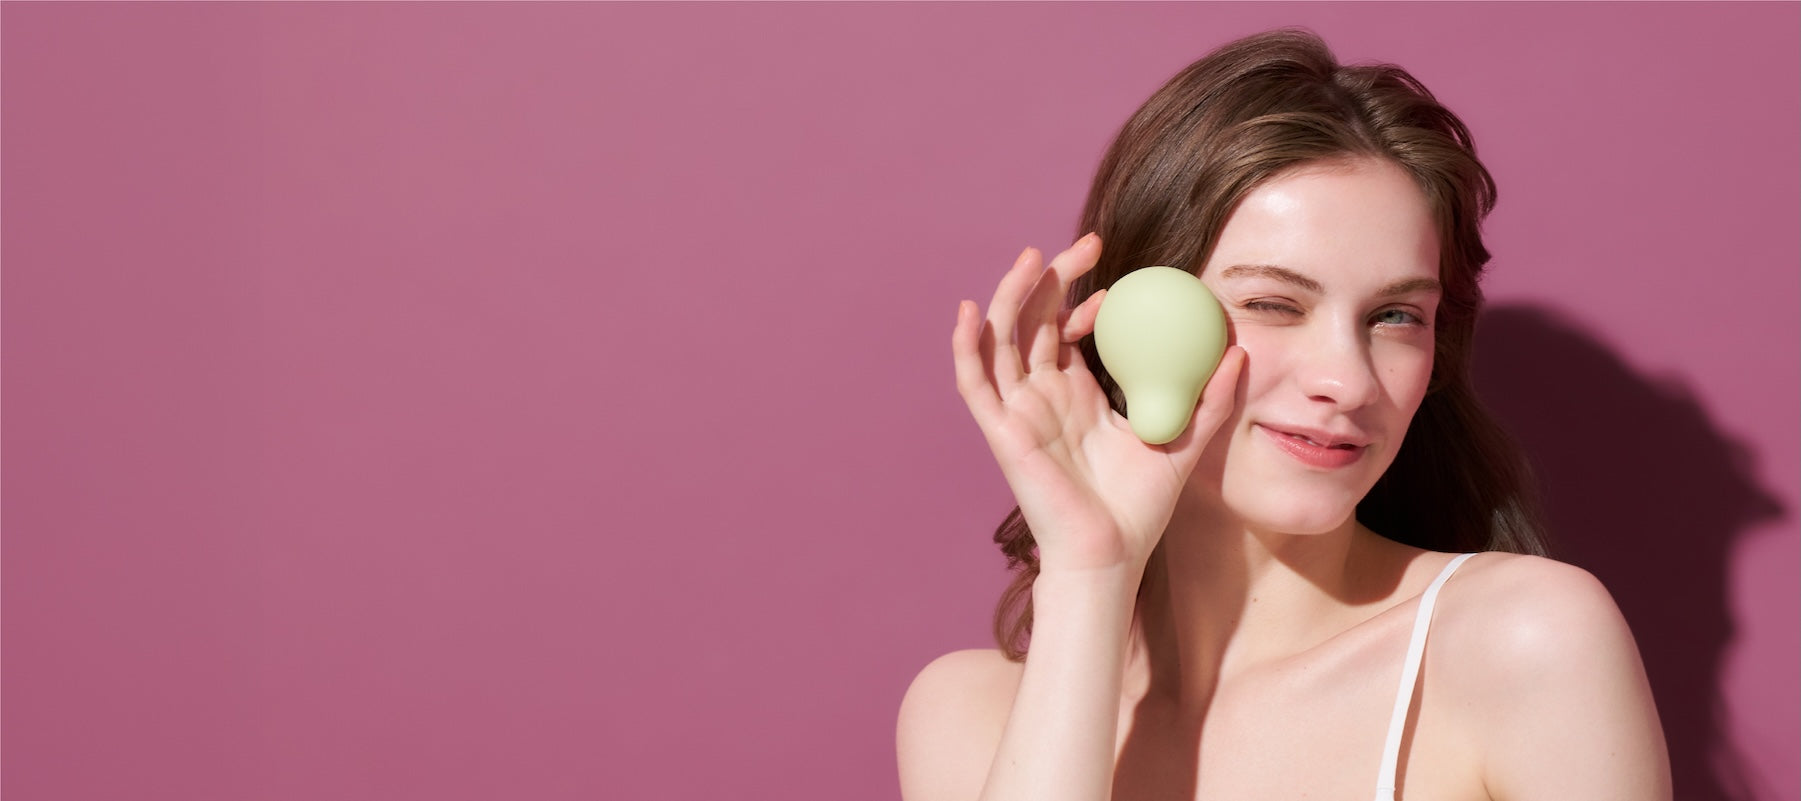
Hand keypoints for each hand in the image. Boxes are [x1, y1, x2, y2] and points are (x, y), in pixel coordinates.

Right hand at [952, 235, 1244, 574]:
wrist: (1111, 556)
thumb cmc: (1140, 510)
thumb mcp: (1183, 443)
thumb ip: (1208, 399)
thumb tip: (1238, 349)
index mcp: (1076, 396)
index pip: (1069, 331)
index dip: (1088, 300)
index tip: (1119, 285)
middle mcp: (1042, 397)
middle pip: (1035, 321)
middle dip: (1055, 277)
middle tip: (1089, 243)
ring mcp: (1018, 411)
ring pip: (1002, 338)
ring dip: (1012, 294)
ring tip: (1034, 256)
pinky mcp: (1001, 431)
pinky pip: (975, 382)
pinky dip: (967, 345)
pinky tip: (970, 310)